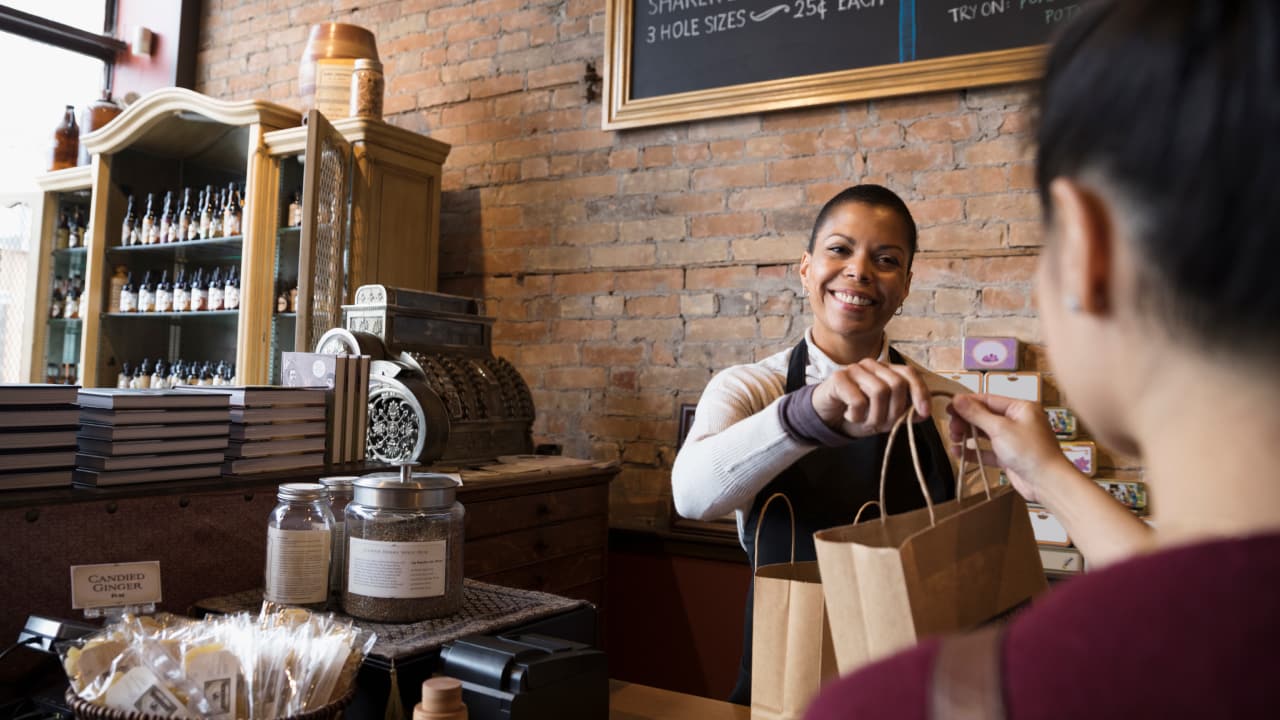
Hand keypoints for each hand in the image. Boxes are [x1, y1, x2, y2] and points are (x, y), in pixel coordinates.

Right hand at [810, 360, 931, 437]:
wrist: (826, 417)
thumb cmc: (857, 414)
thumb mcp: (885, 416)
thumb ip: (904, 412)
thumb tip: (924, 413)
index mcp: (886, 370)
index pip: (909, 374)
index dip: (920, 392)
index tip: (924, 412)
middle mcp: (872, 365)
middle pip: (897, 384)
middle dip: (894, 412)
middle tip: (881, 425)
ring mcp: (855, 369)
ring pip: (879, 392)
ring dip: (875, 416)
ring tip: (865, 421)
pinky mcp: (838, 378)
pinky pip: (858, 400)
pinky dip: (857, 415)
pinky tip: (850, 415)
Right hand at [946, 393, 1074, 504]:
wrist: (1047, 482)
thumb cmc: (1029, 450)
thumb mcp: (1000, 428)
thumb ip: (977, 414)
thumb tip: (958, 399)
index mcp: (1020, 408)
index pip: (988, 400)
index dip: (966, 403)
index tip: (948, 407)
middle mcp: (1017, 421)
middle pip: (984, 416)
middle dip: (966, 421)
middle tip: (951, 428)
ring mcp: (1013, 439)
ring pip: (984, 434)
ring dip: (967, 436)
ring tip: (953, 439)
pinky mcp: (1009, 456)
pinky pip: (987, 450)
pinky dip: (973, 451)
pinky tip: (958, 452)